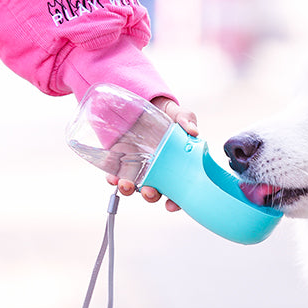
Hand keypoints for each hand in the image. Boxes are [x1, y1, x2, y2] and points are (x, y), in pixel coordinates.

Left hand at [107, 96, 197, 211]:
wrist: (141, 103)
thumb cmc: (165, 113)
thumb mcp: (178, 113)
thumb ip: (187, 119)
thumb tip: (194, 131)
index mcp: (175, 163)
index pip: (178, 187)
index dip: (176, 200)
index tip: (173, 205)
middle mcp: (156, 169)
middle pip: (155, 191)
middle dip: (151, 196)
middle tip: (150, 192)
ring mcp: (138, 166)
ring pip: (134, 186)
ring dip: (130, 190)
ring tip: (128, 185)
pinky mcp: (120, 161)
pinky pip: (115, 175)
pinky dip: (113, 179)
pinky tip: (113, 178)